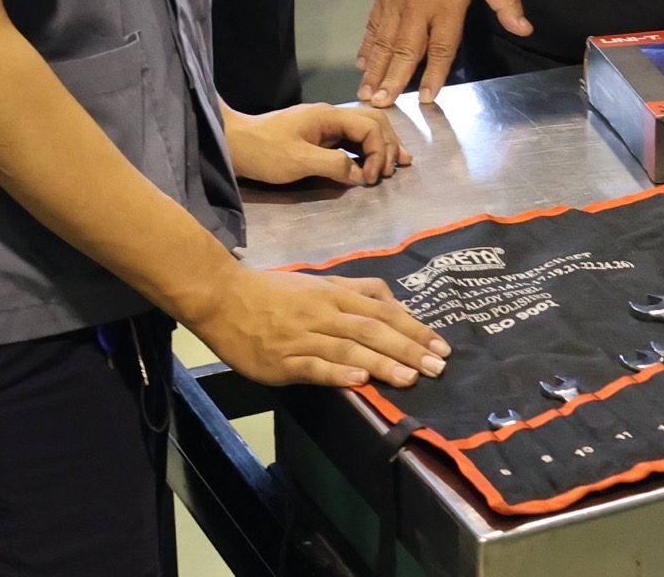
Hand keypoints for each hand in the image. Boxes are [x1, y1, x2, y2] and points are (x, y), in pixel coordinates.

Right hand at [186, 265, 449, 390]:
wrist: (223, 296)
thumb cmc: (274, 290)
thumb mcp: (320, 282)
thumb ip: (357, 290)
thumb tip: (394, 303)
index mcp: (335, 294)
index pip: (383, 312)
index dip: (414, 328)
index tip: (440, 346)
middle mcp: (324, 313)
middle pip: (373, 330)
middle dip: (408, 348)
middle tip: (437, 367)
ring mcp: (303, 336)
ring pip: (348, 348)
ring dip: (381, 363)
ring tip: (410, 378)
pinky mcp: (281, 359)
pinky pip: (313, 366)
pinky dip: (337, 372)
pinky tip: (358, 380)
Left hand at [226, 102, 410, 186]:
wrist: (234, 144)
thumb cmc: (264, 151)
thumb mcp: (298, 161)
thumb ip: (332, 165)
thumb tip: (358, 174)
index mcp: (329, 116)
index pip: (369, 127)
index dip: (377, 152)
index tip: (370, 178)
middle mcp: (332, 115)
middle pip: (374, 122)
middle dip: (387, 145)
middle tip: (392, 171)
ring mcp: (326, 125)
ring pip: (365, 129)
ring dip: (382, 146)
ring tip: (397, 163)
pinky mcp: (320, 136)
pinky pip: (352, 139)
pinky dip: (367, 149)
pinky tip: (373, 162)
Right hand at [357, 0, 531, 107]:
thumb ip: (506, 2)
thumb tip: (525, 29)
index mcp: (446, 6)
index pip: (440, 48)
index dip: (434, 74)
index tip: (426, 98)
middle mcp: (417, 8)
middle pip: (404, 50)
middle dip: (392, 79)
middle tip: (380, 105)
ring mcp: (395, 2)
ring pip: (383, 41)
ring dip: (374, 69)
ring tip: (366, 92)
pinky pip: (372, 24)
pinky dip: (366, 45)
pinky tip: (361, 63)